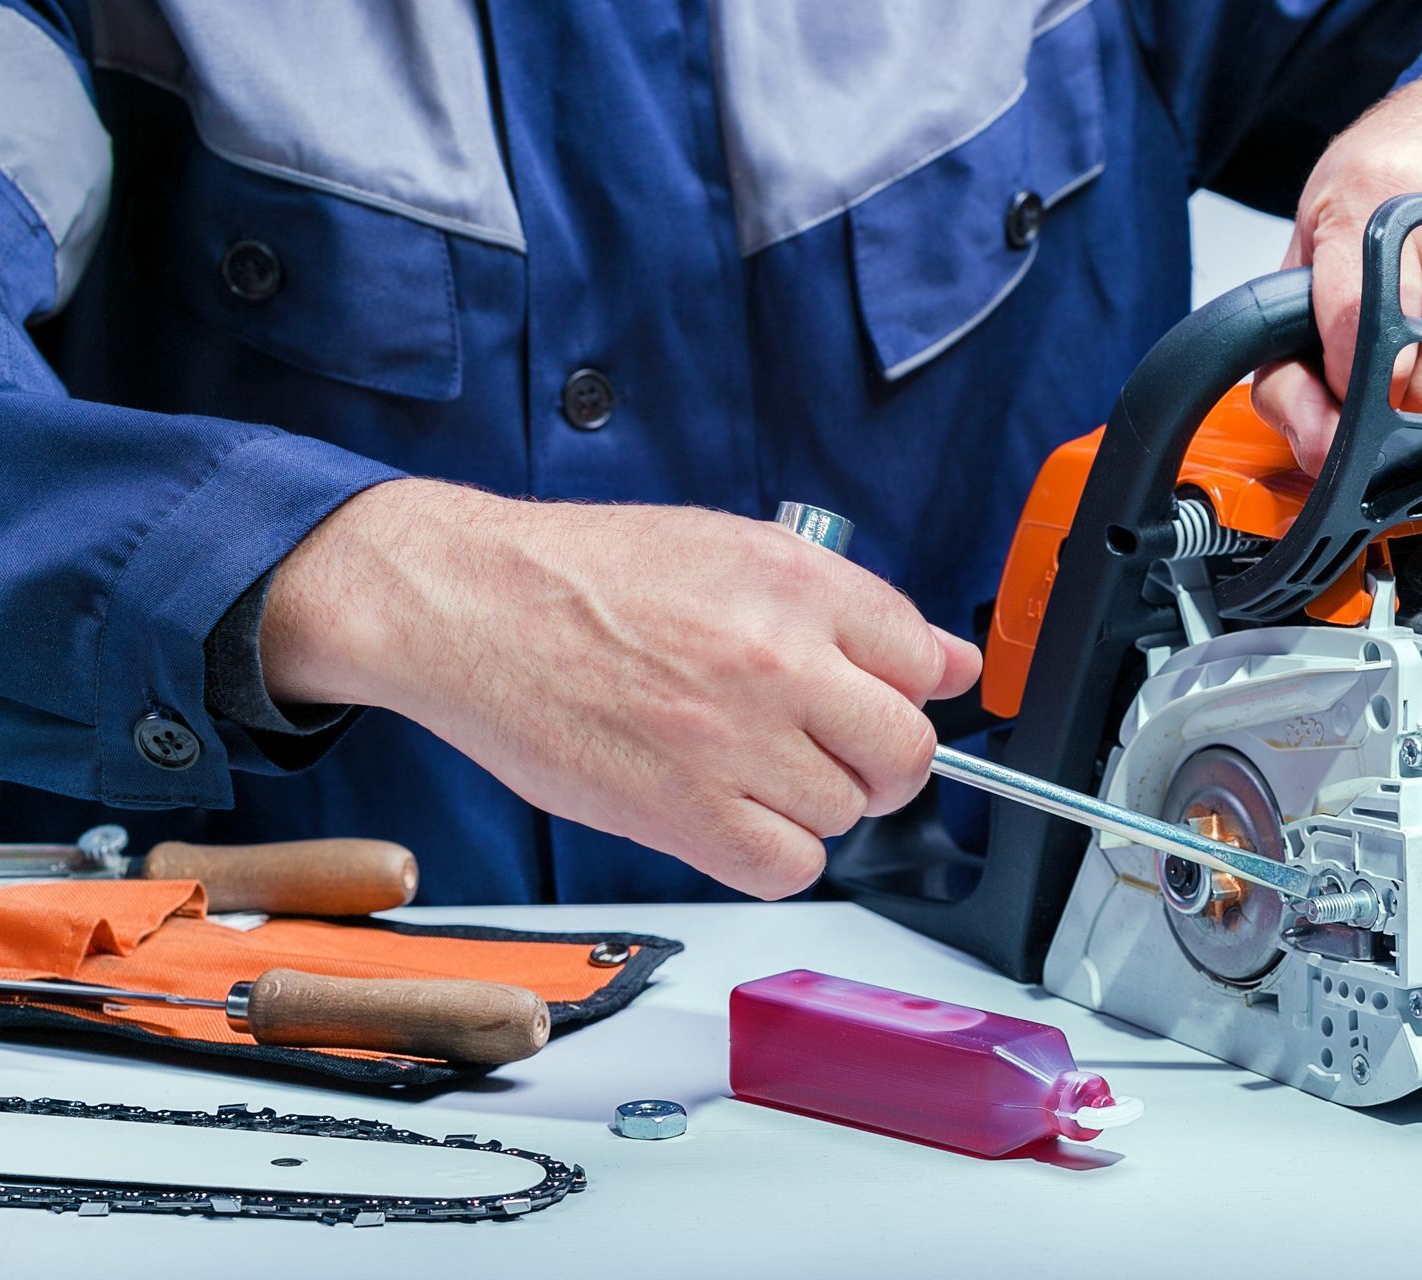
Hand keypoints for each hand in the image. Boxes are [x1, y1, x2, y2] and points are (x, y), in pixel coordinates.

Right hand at [260, 481, 980, 898]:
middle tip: (833, 749)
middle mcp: (778, 661)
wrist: (471, 606)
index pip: (925, 660)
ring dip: (815, 803)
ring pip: (847, 813)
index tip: (881, 700)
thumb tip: (950, 661)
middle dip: (882, 759)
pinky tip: (736, 816)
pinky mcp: (685, 814)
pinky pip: (788, 867)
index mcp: (796, 583)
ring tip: (753, 769)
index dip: (907, 688)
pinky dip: (775, 855)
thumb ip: (848, 606)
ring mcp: (734, 742)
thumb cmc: (585, 576)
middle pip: (905, 750)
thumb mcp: (730, 547)